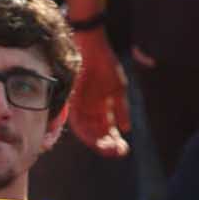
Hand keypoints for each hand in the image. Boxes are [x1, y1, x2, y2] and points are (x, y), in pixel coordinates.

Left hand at [67, 36, 130, 157]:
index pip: (107, 131)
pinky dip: (86, 132)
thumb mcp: (118, 88)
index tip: (124, 149)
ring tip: (108, 149)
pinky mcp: (71, 103)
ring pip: (88, 132)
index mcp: (102, 109)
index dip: (114, 142)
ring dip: (98, 142)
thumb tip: (127, 129)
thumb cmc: (105, 65)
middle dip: (107, 145)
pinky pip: (77, 123)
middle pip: (97, 135)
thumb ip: (121, 109)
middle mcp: (90, 112)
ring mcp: (80, 108)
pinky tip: (97, 138)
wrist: (91, 47)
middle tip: (117, 152)